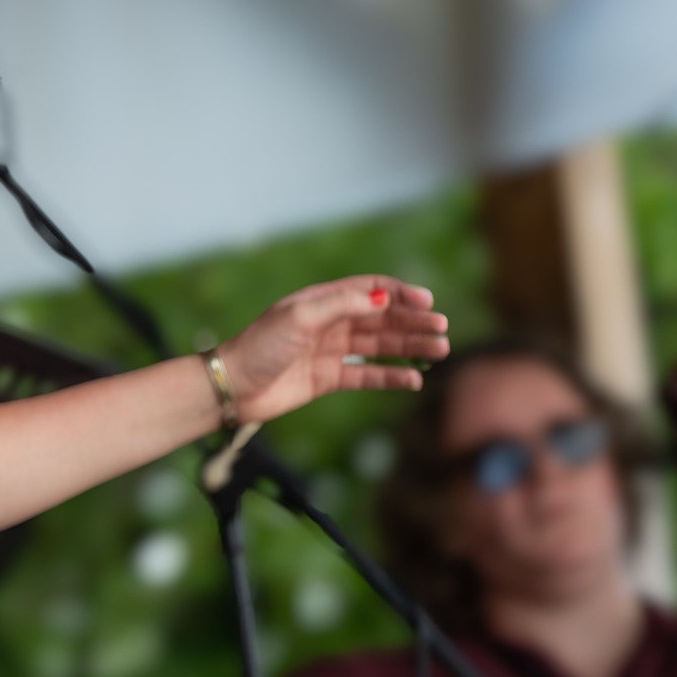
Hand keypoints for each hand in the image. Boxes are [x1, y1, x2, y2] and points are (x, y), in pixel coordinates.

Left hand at [220, 276, 447, 423]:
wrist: (233, 386)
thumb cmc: (260, 346)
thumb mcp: (299, 318)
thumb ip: (341, 305)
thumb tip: (383, 298)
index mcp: (321, 301)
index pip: (370, 290)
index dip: (400, 293)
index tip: (428, 302)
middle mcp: (329, 323)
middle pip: (380, 318)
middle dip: (412, 321)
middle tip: (442, 329)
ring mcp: (329, 351)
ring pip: (379, 346)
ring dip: (409, 347)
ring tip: (440, 350)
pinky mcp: (328, 379)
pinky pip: (366, 376)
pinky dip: (391, 377)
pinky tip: (414, 380)